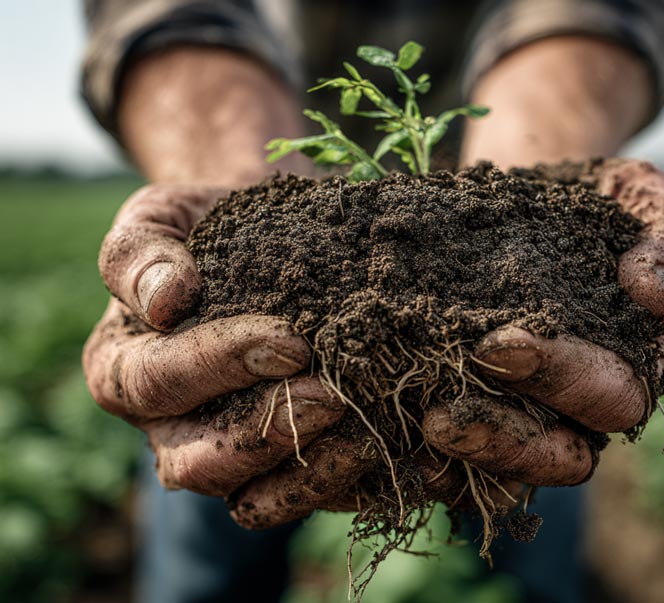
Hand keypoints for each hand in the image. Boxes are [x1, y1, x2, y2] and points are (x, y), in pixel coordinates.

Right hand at [83, 184, 346, 502]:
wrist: (269, 241)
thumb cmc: (207, 227)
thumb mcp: (163, 216)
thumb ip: (142, 252)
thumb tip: (164, 302)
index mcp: (123, 369)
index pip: (160, 382)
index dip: (221, 367)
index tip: (291, 343)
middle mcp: (166, 426)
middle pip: (197, 461)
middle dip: (266, 432)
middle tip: (332, 397)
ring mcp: (220, 453)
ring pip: (248, 498)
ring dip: (306, 472)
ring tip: (364, 435)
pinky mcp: (274, 467)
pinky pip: (297, 499)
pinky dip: (338, 483)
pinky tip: (379, 450)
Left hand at [422, 159, 663, 486]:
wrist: (533, 196)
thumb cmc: (596, 199)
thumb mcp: (643, 200)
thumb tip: (653, 295)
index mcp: (636, 363)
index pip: (615, 397)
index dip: (564, 380)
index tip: (503, 345)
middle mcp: (586, 402)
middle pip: (563, 456)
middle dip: (505, 437)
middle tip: (440, 416)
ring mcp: (535, 412)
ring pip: (512, 471)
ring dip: (464, 459)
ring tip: (417, 429)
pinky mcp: (484, 406)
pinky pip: (467, 459)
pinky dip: (435, 461)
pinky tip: (396, 439)